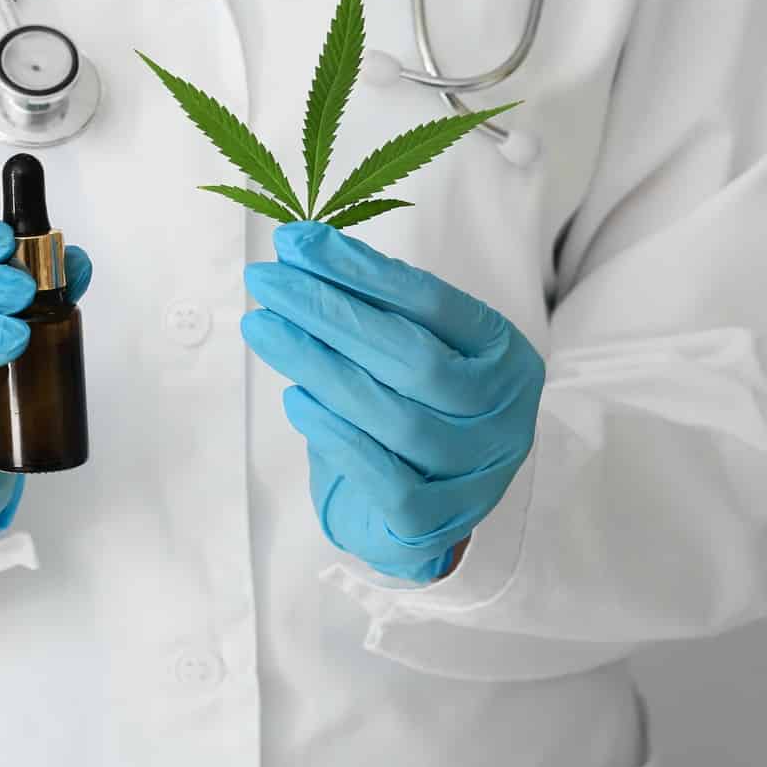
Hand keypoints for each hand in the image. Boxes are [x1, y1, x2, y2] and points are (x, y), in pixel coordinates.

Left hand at [242, 222, 542, 582]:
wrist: (424, 509)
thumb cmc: (409, 408)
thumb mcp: (407, 349)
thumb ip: (370, 308)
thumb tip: (299, 251)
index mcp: (503, 355)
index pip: (432, 303)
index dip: (361, 269)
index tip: (297, 242)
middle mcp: (500, 413)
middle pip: (412, 357)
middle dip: (329, 312)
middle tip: (267, 281)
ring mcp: (474, 473)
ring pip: (396, 418)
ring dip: (318, 366)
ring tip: (263, 329)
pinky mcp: (435, 524)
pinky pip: (387, 482)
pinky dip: (337, 438)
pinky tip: (296, 401)